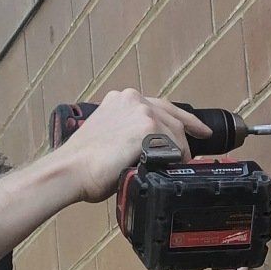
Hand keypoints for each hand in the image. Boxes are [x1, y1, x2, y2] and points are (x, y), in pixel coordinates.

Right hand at [62, 89, 210, 201]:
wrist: (71, 170)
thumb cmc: (84, 163)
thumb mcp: (108, 136)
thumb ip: (130, 133)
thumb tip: (151, 148)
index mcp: (122, 99)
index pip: (161, 105)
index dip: (184, 119)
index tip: (199, 129)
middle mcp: (133, 99)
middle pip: (173, 118)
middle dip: (186, 137)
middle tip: (195, 154)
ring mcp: (142, 111)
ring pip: (176, 132)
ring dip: (180, 153)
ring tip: (176, 169)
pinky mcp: (148, 127)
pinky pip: (174, 145)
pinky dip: (177, 159)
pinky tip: (174, 168)